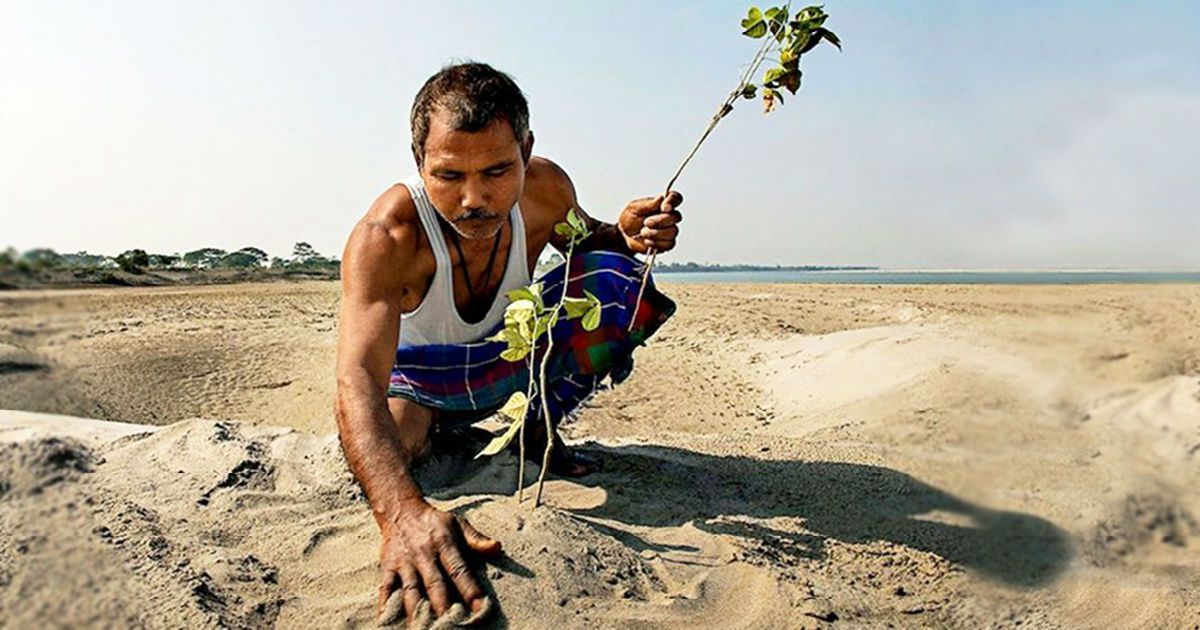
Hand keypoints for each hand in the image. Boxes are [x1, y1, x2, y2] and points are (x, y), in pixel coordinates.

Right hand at [376, 498, 500, 624]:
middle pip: (434, 584)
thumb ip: (476, 538)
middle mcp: (424, 554)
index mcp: (444, 543)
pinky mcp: (388, 567)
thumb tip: (497, 547)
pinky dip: (386, 604)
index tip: (480, 608)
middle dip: (443, 607)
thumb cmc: (435, 522)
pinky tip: (389, 619)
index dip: (469, 589)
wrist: (400, 510)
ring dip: (417, 611)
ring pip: (411, 591)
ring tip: (424, 627)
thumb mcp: (458, 523)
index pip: (459, 570)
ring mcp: (405, 562)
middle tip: (453, 624)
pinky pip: (386, 588)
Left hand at [618, 190, 682, 253]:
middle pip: (676, 217)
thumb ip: (648, 204)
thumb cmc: (629, 219)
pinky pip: (669, 244)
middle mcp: (668, 216)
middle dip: (660, 221)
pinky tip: (648, 241)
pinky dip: (656, 243)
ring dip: (656, 233)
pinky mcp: (667, 243)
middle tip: (646, 223)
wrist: (624, 236)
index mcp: (661, 204)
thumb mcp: (634, 208)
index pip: (675, 198)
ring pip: (673, 231)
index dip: (673, 202)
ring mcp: (669, 230)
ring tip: (643, 233)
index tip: (664, 208)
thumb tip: (660, 198)